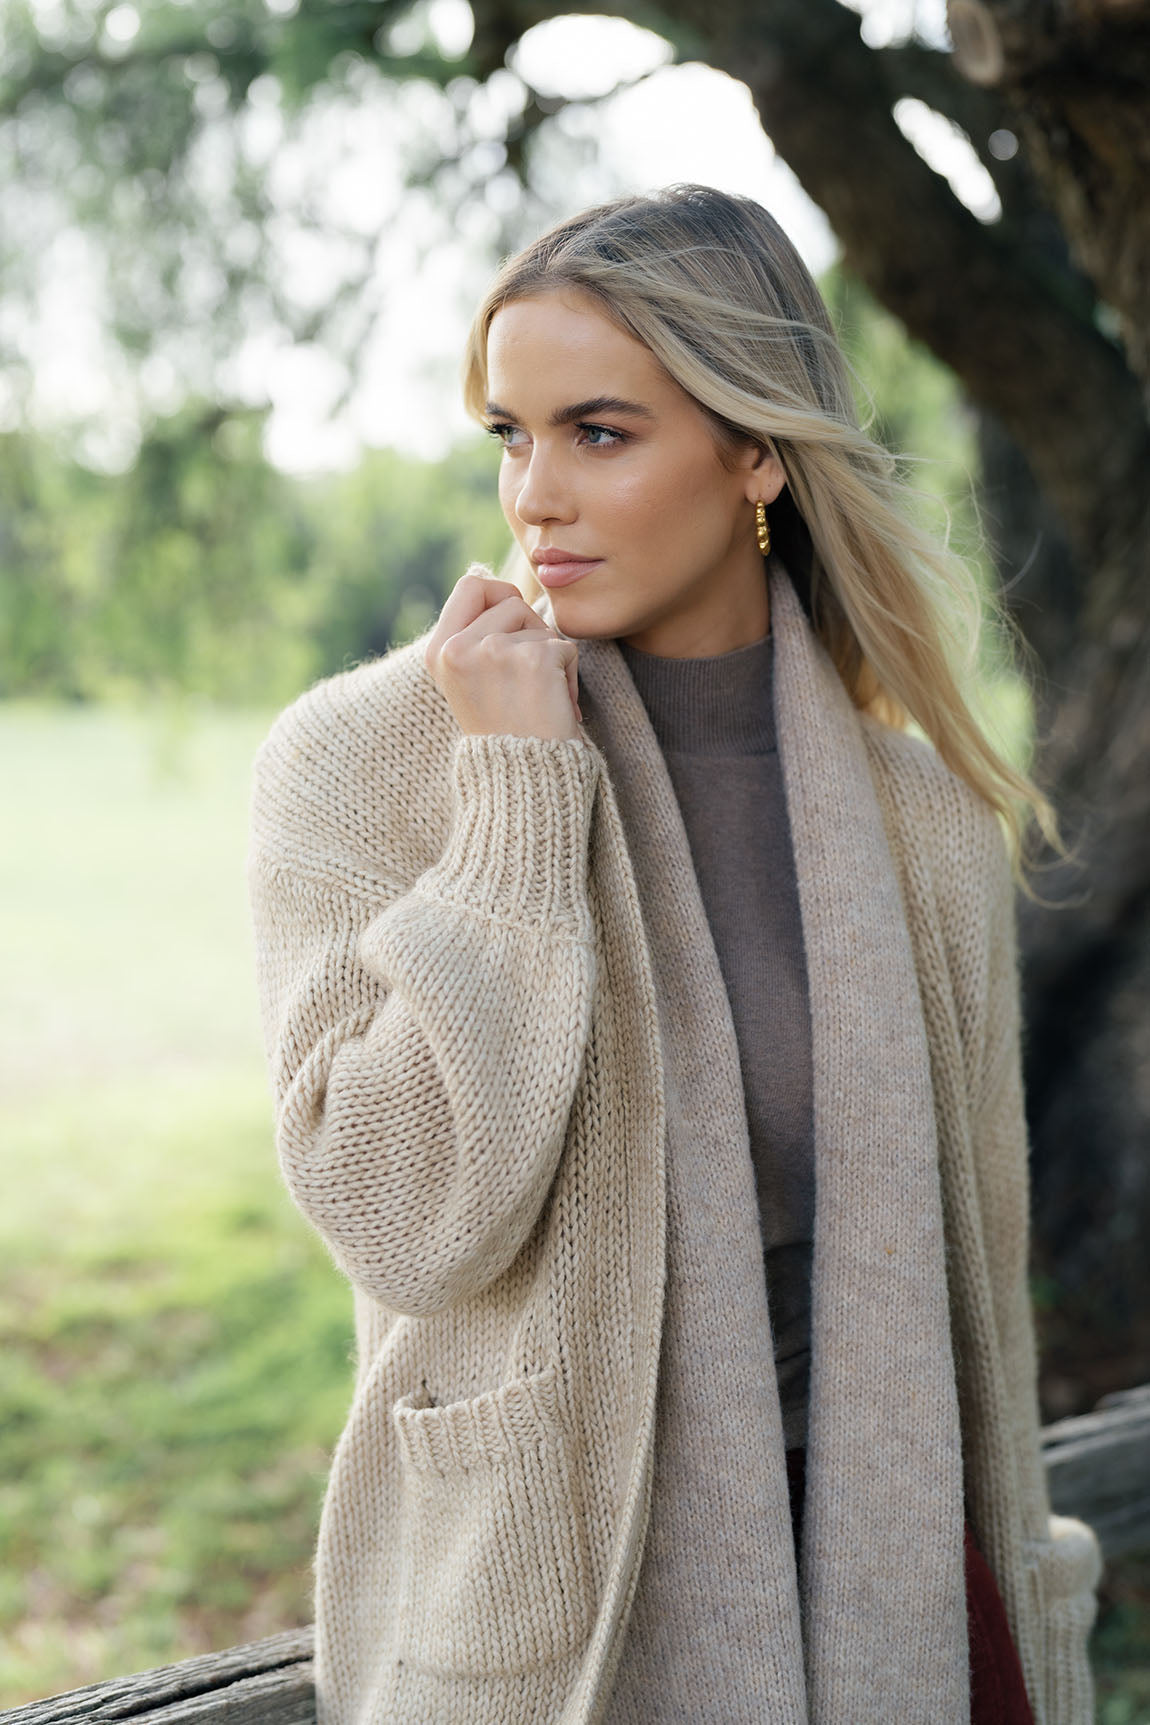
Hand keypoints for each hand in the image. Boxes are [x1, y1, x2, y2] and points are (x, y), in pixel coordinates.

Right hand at [423, 567, 582, 740]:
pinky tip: (555, 709)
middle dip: (528, 627)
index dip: (499, 594)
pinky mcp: (532, 659)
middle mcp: (458, 648)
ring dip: (550, 656)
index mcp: (438, 652)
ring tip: (538, 696)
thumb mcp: (471, 679)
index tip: (510, 628)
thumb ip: (474, 632)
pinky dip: (569, 677)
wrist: (522, 781)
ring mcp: (493, 651)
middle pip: (510, 598)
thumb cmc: (505, 732)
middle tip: (527, 671)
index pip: (471, 584)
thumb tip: (481, 571)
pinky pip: (565, 647)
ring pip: (540, 623)